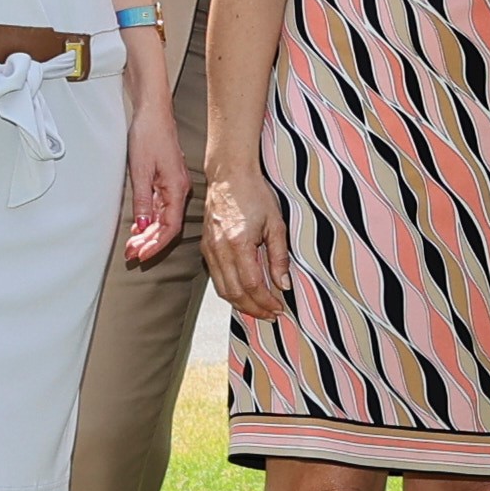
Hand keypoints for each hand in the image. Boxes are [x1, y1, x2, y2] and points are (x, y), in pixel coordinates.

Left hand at [120, 98, 189, 263]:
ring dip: (148, 233)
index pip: (170, 227)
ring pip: (163, 217)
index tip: (141, 256)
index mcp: (177, 189)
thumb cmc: (149, 135)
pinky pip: (160, 206)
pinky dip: (149, 219)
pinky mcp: (166, 180)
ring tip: (132, 244)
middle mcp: (178, 189)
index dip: (156, 244)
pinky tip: (139, 226)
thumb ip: (143, 201)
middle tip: (131, 254)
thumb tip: (143, 225)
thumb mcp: (141, 170)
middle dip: (149, 242)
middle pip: (167, 225)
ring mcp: (173, 185)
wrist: (153, 112)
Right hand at [202, 171, 294, 319]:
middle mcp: (220, 250)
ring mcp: (210, 249)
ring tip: (259, 309)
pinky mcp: (205, 247)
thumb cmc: (254, 194)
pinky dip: (230, 290)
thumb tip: (284, 284)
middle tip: (271, 315)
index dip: (266, 302)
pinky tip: (243, 293)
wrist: (229, 175)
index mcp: (239, 243)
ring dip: (241, 304)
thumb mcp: (276, 224)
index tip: (279, 309)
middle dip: (254, 309)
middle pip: (235, 293)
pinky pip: (216, 277)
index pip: (253, 285)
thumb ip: (279, 257)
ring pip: (222, 288)